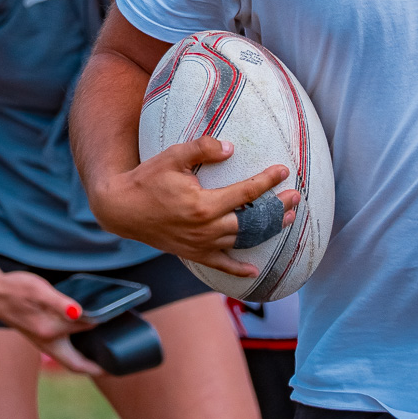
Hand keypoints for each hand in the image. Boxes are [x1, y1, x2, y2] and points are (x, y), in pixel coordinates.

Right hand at [0, 262, 104, 375]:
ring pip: (68, 356)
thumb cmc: (14, 290)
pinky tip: (86, 333)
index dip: (99, 355)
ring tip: (105, 352)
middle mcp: (46, 342)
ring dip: (86, 358)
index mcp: (49, 335)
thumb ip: (60, 304)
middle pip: (75, 364)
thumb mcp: (39, 292)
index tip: (119, 357)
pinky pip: (63, 347)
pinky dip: (77, 346)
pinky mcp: (39, 333)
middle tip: (115, 367)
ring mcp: (42, 340)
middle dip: (95, 368)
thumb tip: (79, 313)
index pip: (82, 347)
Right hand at [88, 136, 297, 278]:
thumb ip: (203, 148)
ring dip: (266, 232)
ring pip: (242, 239)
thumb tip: (231, 148)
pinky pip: (220, 264)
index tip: (283, 170)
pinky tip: (254, 270)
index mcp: (204, 204)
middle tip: (296, 198)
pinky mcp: (193, 253)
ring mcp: (200, 243)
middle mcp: (206, 228)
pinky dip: (238, 269)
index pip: (246, 192)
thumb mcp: (173, 156)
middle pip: (251, 219)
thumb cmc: (148, 178)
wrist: (122, 209)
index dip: (267, 180)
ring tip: (286, 221)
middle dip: (277, 209)